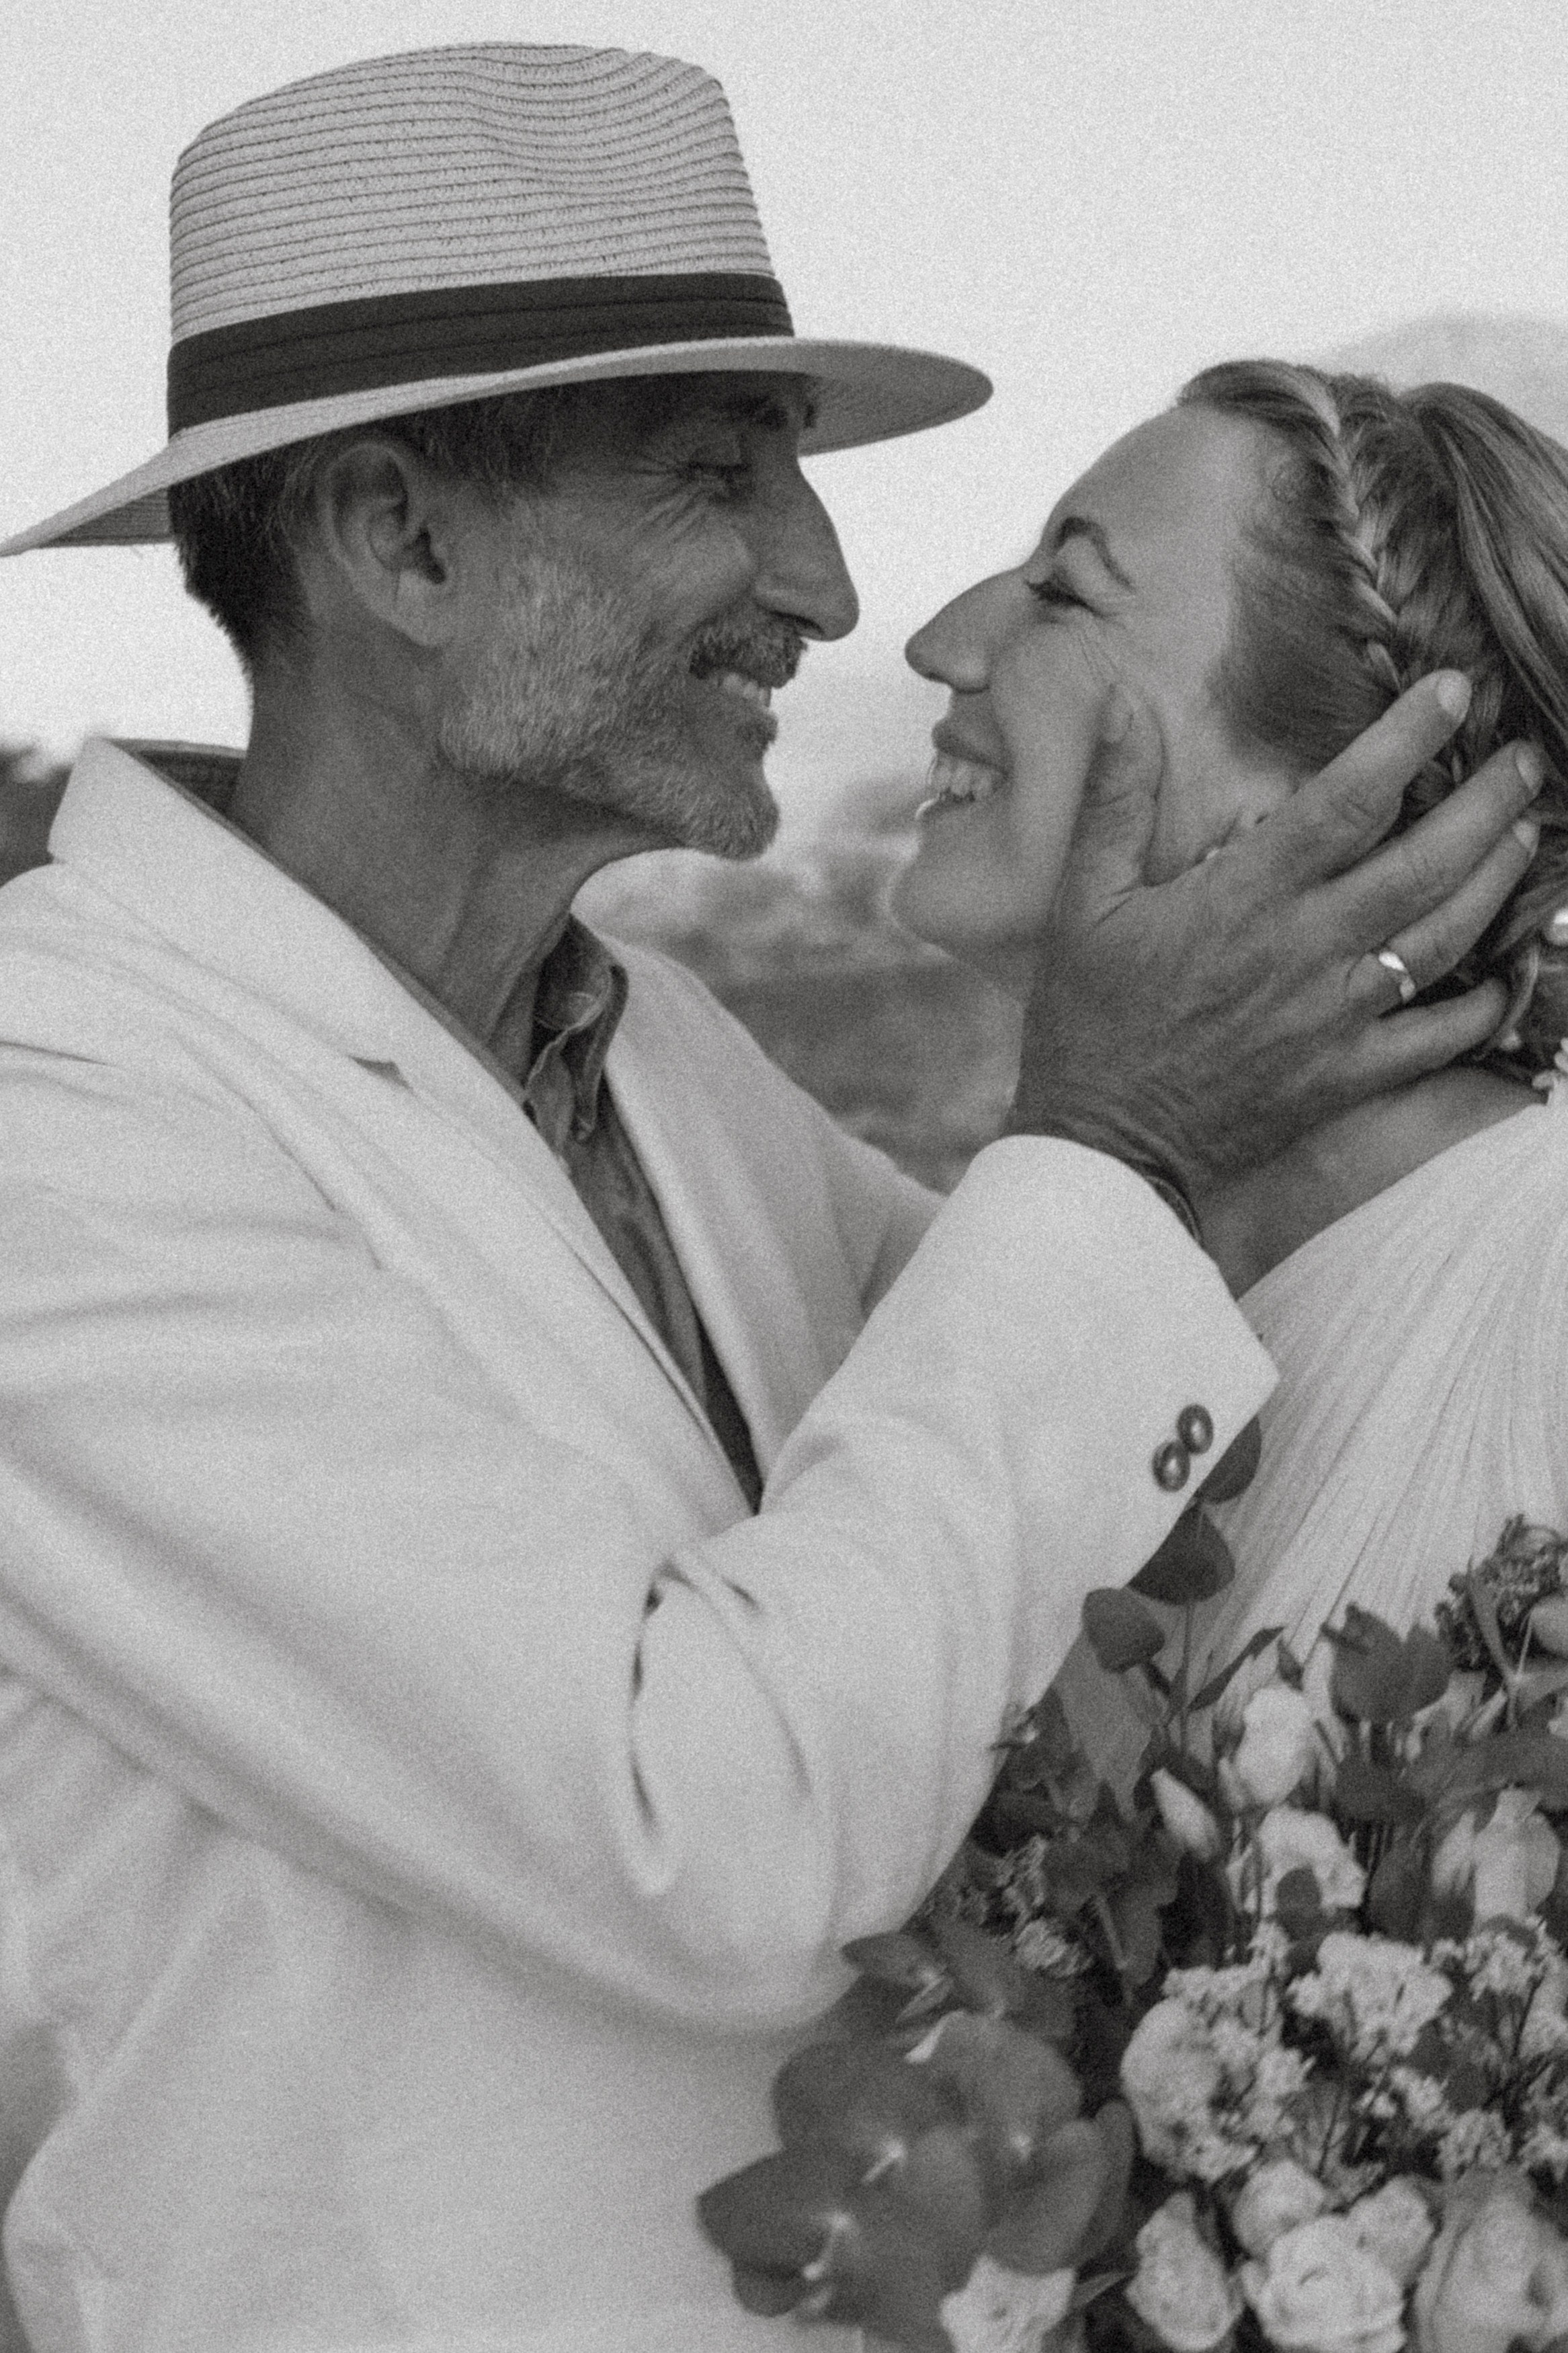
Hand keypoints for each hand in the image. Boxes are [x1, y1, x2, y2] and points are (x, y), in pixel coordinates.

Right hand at [1007, 668, 1542, 1200]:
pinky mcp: (1347, 1077)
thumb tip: (1122, 708)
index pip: (1345, 801)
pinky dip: (1486, 1005)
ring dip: (1496, 882)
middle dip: (1488, 804)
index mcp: (1243, 899)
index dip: (1407, 739)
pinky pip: (1439, 1038)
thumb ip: (1115, 801)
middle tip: (1526, 762)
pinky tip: (1511, 971)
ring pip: (1445, 939)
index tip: (1454, 692)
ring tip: (1526, 836)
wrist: (1104, 1147)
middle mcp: (1304, 951)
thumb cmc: (1088, 1021)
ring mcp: (1335, 1018)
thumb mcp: (1082, 902)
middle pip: (1424, 863)